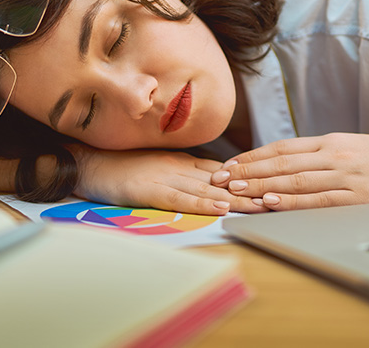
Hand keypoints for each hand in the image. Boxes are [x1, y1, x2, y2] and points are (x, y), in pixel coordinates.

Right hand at [71, 148, 266, 215]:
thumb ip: (187, 173)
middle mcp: (181, 168)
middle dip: (252, 191)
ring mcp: (167, 177)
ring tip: (261, 206)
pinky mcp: (151, 189)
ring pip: (208, 189)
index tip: (275, 186)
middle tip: (279, 198)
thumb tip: (216, 181)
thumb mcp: (161, 166)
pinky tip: (220, 208)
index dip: (250, 180)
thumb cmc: (123, 165)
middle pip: (224, 181)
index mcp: (184, 162)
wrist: (89, 161)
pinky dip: (202, 203)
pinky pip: (181, 198)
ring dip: (237, 200)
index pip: (225, 172)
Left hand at [210, 131, 368, 210]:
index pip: (282, 148)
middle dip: (246, 171)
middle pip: (281, 163)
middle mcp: (333, 155)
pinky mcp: (356, 196)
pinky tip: (270, 202)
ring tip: (235, 190)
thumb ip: (321, 154)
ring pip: (293, 180)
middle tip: (219, 178)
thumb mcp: (351, 147)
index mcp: (330, 141)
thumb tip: (287, 164)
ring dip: (261, 186)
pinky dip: (291, 201)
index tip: (228, 165)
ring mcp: (344, 175)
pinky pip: (316, 199)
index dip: (252, 157)